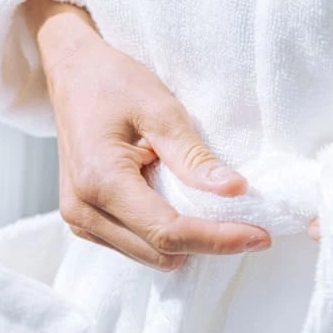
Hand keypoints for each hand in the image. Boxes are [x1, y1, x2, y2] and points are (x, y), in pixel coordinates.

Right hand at [23, 0, 270, 270]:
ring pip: (149, 256)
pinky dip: (165, 237)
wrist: (73, 76)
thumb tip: (235, 191)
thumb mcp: (160, 109)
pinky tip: (180, 209)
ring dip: (187, 242)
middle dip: (207, 243)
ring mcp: (81, 220)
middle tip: (244, 223)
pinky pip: (136, 246)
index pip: (168, 231)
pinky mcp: (86, 220)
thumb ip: (194, 157)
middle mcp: (83, 210)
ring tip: (211, 212)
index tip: (259, 235)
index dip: (218, 239)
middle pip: (161, 252)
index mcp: (100, 180)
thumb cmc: (112, 83)